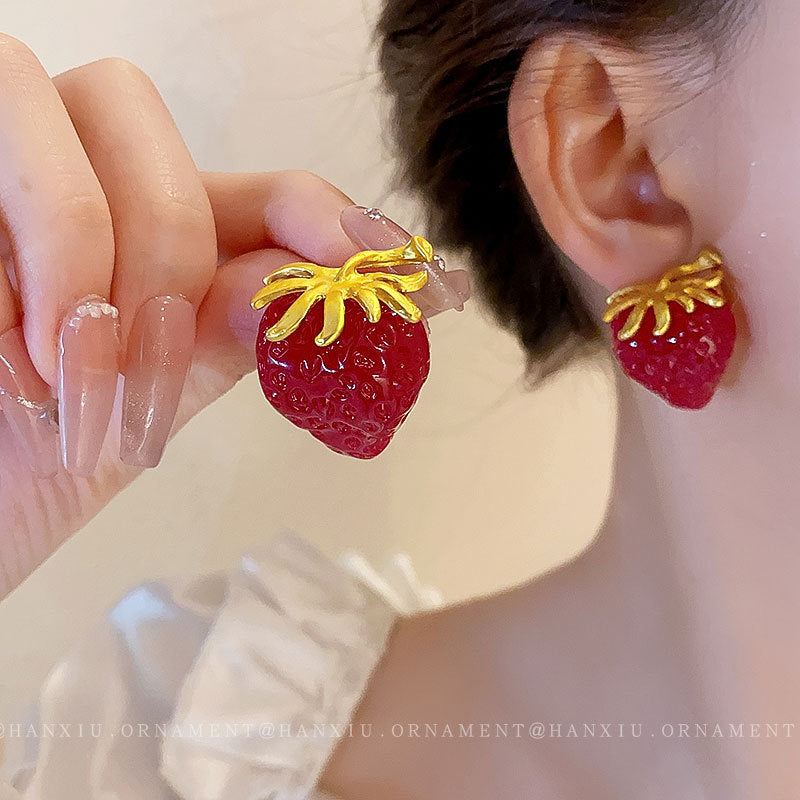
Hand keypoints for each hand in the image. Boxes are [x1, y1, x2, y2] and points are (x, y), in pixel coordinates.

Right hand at [0, 38, 468, 598]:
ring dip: (75, 247)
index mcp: (158, 235)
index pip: (261, 187)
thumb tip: (312, 287)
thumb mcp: (147, 404)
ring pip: (44, 97)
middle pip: (138, 110)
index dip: (321, 214)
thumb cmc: (37, 466)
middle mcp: (82, 181)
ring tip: (63, 380)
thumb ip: (222, 335)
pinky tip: (11, 371)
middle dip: (158, 241)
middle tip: (142, 371)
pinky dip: (8, 271)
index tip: (379, 270)